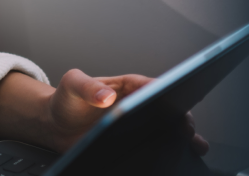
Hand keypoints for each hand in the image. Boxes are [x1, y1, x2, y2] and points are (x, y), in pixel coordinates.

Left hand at [0, 70, 208, 154]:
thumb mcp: (71, 85)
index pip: (154, 86)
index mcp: (128, 86)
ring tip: (192, 147)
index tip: (178, 102)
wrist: (56, 124)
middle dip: (182, 118)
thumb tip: (105, 95)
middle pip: (169, 109)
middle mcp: (138, 105)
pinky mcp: (136, 144)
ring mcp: (140, 126)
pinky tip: (170, 162)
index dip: (169, 92)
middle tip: (186, 130)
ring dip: (184, 139)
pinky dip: (168, 154)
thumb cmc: (66, 99)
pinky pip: (157, 149)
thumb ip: (86, 86)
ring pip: (169, 131)